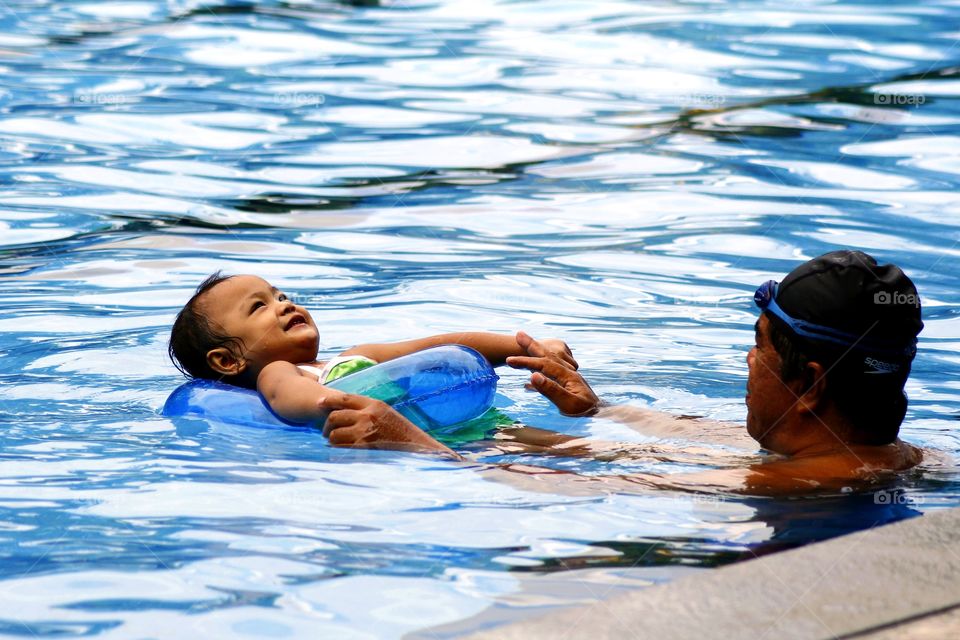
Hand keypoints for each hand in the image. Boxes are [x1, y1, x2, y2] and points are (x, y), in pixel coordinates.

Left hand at [319, 392, 458, 457]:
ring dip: (332, 440)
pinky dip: (338, 450)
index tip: (319, 404)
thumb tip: (347, 411)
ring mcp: (364, 431)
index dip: (329, 401)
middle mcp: (368, 415)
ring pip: (335, 434)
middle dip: (327, 425)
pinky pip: (340, 447)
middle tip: (327, 432)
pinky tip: (341, 452)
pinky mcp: (363, 447)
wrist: (416, 447)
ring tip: (337, 444)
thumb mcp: (386, 414)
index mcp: (374, 404)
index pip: (345, 398)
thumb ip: (368, 410)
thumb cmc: (401, 432)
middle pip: (335, 416)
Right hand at [506, 331, 600, 416]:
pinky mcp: (567, 386)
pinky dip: (539, 373)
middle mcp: (567, 373)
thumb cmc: (585, 412)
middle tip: (518, 334)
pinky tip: (530, 379)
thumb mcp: (568, 403)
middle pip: (547, 356)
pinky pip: (550, 375)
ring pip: (548, 362)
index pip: (542, 365)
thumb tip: (533, 376)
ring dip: (536, 354)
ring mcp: (567, 379)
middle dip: (531, 345)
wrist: (601, 415)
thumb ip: (551, 389)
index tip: (509, 360)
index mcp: (566, 375)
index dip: (525, 362)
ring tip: (525, 346)